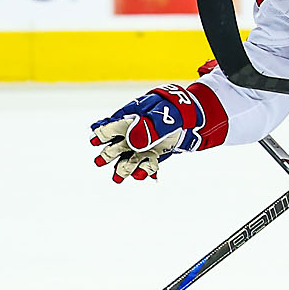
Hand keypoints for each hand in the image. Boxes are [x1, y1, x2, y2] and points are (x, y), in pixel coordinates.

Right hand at [89, 83, 226, 182]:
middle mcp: (134, 132)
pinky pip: (148, 164)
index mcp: (132, 116)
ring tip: (117, 179)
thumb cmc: (174, 110)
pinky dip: (146, 171)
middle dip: (109, 153)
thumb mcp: (164, 115)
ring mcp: (144, 144)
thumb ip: (149, 127)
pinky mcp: (155, 154)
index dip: (103, 132)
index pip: (113, 124)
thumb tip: (134, 141)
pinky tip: (144, 176)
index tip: (95, 139)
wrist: (193, 117)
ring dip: (124, 167)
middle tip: (99, 162)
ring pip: (130, 157)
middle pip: (118, 144)